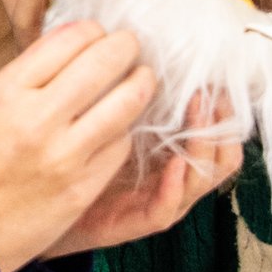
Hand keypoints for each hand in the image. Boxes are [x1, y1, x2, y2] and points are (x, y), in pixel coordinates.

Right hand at [0, 20, 156, 271]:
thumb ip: (22, 75)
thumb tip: (70, 44)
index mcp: (6, 93)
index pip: (67, 40)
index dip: (91, 30)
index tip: (99, 32)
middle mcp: (36, 120)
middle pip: (102, 63)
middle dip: (125, 46)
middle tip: (131, 44)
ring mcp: (63, 156)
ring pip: (126, 103)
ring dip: (141, 84)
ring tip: (144, 78)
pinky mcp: (82, 188)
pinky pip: (120, 146)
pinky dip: (125, 130)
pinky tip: (121, 124)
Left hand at [45, 93, 241, 256]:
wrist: (48, 201)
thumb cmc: (80, 154)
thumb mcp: (111, 116)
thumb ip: (132, 93)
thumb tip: (144, 48)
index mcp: (174, 150)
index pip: (219, 135)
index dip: (223, 110)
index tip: (213, 80)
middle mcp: (175, 177)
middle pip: (221, 158)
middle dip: (219, 125)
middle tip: (206, 94)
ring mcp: (160, 201)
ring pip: (201, 181)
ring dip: (202, 147)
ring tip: (196, 114)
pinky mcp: (136, 222)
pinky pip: (166, 209)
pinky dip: (175, 187)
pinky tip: (175, 163)